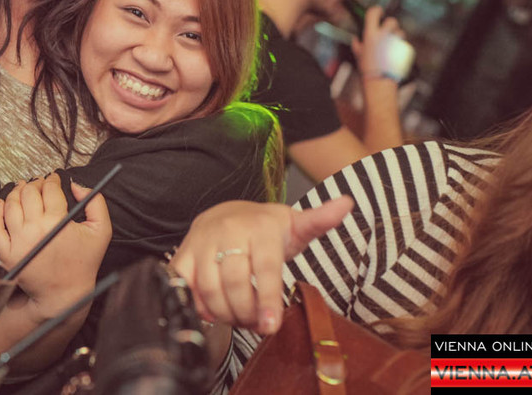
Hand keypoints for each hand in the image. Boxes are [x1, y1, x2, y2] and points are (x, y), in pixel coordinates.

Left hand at [0, 174, 110, 317]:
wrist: (65, 294)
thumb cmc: (84, 263)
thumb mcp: (101, 230)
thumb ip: (95, 201)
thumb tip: (76, 184)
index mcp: (57, 222)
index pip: (50, 189)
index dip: (52, 180)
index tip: (53, 178)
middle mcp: (34, 230)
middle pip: (29, 193)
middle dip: (35, 183)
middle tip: (39, 183)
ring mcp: (17, 242)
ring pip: (11, 205)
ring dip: (16, 192)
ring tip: (22, 188)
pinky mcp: (6, 254)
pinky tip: (2, 203)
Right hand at [169, 196, 353, 334]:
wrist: (226, 212)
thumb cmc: (264, 227)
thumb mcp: (294, 224)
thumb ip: (319, 220)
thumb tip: (347, 204)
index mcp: (259, 227)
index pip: (265, 268)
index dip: (268, 300)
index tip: (270, 327)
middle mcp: (227, 231)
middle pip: (234, 282)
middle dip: (247, 312)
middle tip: (258, 324)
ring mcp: (201, 242)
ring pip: (209, 287)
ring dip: (225, 312)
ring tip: (240, 319)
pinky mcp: (183, 253)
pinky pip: (184, 285)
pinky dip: (198, 304)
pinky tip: (213, 311)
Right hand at [353, 6, 407, 79]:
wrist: (380, 80)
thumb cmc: (367, 68)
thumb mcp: (358, 55)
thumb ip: (357, 44)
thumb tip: (356, 39)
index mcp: (371, 34)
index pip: (374, 13)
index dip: (376, 10)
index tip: (378, 12)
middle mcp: (384, 36)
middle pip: (391, 21)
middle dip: (389, 25)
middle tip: (386, 32)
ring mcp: (395, 42)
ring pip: (400, 32)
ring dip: (396, 36)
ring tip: (391, 46)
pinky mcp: (403, 48)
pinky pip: (403, 43)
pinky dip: (400, 47)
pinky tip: (394, 54)